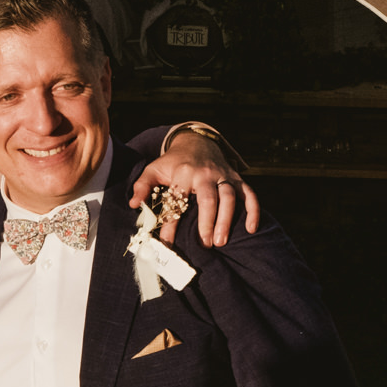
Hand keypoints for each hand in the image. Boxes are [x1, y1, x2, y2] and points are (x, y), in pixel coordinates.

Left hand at [133, 136, 258, 246]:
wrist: (196, 142)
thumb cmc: (174, 162)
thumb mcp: (154, 169)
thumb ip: (143, 185)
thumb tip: (133, 204)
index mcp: (183, 173)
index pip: (177, 201)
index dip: (171, 223)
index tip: (167, 243)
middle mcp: (205, 174)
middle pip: (208, 199)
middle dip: (207, 223)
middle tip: (205, 244)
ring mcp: (223, 175)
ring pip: (229, 197)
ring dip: (227, 220)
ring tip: (221, 242)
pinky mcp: (236, 178)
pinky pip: (249, 194)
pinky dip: (253, 210)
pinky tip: (252, 229)